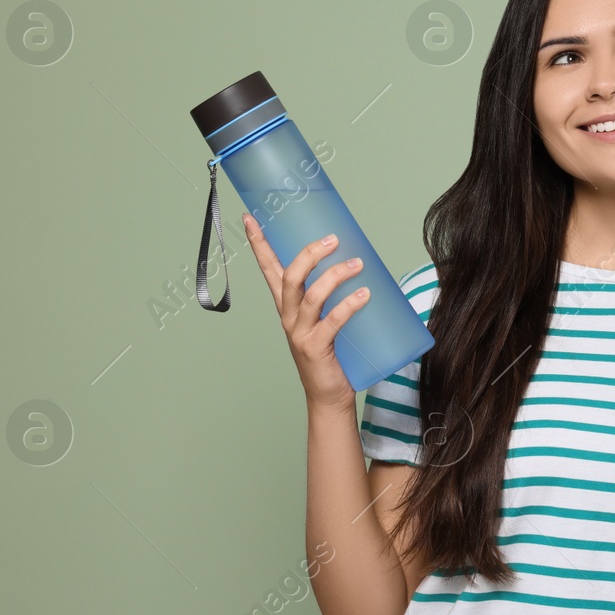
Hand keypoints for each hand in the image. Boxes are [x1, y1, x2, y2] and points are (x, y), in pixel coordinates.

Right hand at [243, 213, 371, 409]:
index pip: (269, 269)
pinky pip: (332, 321)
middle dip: (308, 255)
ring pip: (311, 296)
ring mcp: (299, 333)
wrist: (329, 395)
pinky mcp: (315, 349)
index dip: (259, 244)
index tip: (250, 219)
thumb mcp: (326, 318)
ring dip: (335, 276)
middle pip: (289, 277)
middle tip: (332, 239)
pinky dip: (349, 305)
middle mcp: (288, 317)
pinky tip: (364, 295)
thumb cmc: (331, 352)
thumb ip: (334, 293)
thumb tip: (360, 260)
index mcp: (287, 306)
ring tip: (357, 264)